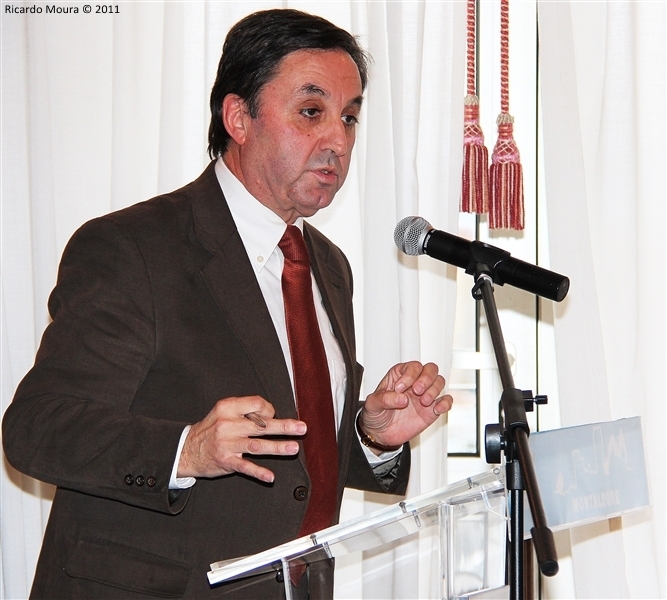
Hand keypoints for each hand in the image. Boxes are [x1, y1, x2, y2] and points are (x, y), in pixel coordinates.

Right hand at [177, 396, 305, 482]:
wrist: (186, 449)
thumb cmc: (212, 429)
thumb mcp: (224, 412)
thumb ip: (245, 411)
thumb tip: (272, 416)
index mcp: (228, 407)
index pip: (257, 404)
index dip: (269, 410)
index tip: (271, 416)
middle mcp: (228, 424)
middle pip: (261, 425)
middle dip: (284, 427)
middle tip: (302, 428)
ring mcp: (227, 444)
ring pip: (257, 445)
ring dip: (277, 447)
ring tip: (293, 448)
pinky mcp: (225, 461)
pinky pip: (245, 467)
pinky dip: (258, 472)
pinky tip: (270, 476)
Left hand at [360, 362, 451, 451]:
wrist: (380, 434)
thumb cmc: (376, 414)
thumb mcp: (372, 404)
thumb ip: (385, 399)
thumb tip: (403, 399)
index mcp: (399, 376)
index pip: (412, 367)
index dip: (409, 375)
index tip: (399, 389)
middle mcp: (414, 383)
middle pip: (431, 369)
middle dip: (426, 378)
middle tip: (417, 391)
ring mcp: (424, 396)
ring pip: (440, 382)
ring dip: (434, 390)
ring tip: (423, 402)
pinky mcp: (431, 410)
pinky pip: (446, 401)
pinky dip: (445, 403)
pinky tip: (436, 410)